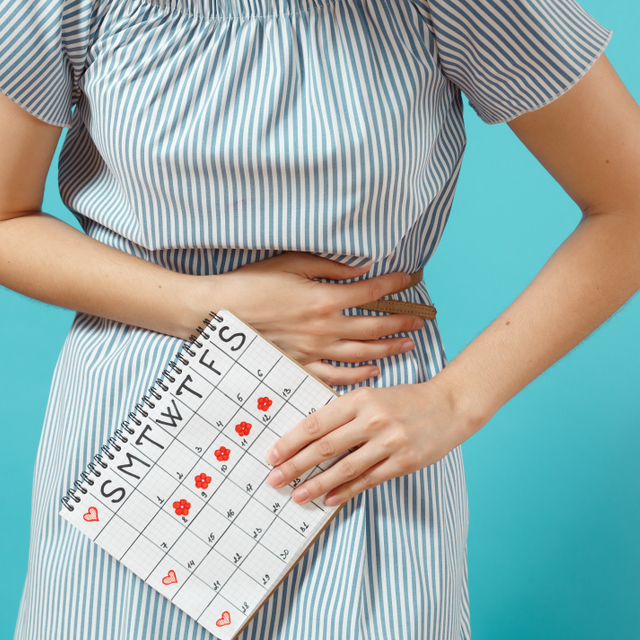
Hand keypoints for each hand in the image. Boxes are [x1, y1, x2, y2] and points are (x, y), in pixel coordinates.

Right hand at [202, 252, 425, 385]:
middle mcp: (324, 328)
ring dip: (388, 348)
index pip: (371, 292)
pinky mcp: (298, 365)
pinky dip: (357, 375)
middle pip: (374, 327)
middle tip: (422, 318)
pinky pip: (335, 376)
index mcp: (324, 298)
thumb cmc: (251, 283)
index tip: (410, 278)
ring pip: (361, 354)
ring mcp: (312, 351)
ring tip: (407, 342)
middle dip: (402, 321)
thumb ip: (329, 266)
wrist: (217, 312)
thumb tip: (359, 269)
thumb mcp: (291, 263)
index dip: (394, 284)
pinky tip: (372, 369)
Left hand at [264, 381, 473, 505]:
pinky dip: (346, 491)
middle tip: (274, 480)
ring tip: (297, 495)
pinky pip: (368, 480)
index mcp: (359, 398)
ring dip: (317, 484)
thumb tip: (307, 438)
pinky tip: (329, 500)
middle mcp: (372, 419)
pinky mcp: (404, 461)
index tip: (272, 455)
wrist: (450, 404)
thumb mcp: (371, 396)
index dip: (291, 441)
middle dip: (295, 465)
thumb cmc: (405, 400)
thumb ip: (343, 414)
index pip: (316, 423)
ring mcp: (389, 441)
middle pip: (325, 447)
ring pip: (344, 467)